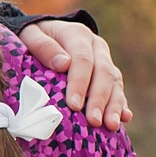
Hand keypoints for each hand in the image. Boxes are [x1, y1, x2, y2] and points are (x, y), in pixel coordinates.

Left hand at [16, 20, 130, 130]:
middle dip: (99, 99)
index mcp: (77, 35)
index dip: (80, 83)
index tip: (74, 105)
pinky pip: (118, 88)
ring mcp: (104, 59)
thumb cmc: (33, 37)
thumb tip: (63, 64)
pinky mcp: (108, 73)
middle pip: (103, 73)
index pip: (82, 59)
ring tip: (111, 125)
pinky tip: (124, 118)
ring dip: (114, 105)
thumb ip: (43, 46)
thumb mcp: (30, 35)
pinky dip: (121, 104)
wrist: (44, 31)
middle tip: (94, 121)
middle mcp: (96, 46)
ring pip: (114, 82)